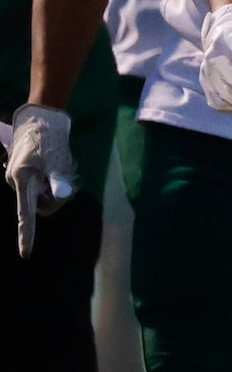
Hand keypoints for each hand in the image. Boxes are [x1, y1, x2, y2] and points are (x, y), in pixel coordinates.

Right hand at [7, 105, 76, 256]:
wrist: (40, 117)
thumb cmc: (48, 137)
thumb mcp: (57, 158)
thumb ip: (58, 179)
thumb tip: (62, 195)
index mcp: (21, 182)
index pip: (25, 215)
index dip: (27, 235)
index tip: (26, 254)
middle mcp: (18, 183)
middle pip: (45, 204)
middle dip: (61, 194)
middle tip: (72, 173)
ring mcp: (22, 178)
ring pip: (47, 193)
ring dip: (61, 182)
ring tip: (67, 162)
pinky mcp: (28, 173)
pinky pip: (46, 184)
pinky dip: (58, 176)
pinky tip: (64, 161)